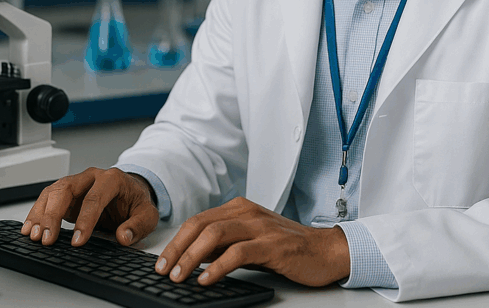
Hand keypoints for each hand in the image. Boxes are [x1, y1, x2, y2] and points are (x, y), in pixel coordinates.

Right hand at [21, 167, 159, 247]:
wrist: (131, 192)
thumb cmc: (136, 202)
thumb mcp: (148, 214)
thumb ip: (138, 225)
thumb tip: (124, 237)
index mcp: (112, 179)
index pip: (95, 197)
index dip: (85, 219)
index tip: (78, 241)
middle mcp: (91, 177)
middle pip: (66, 189)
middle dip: (53, 215)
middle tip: (47, 238)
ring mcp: (76, 183)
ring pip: (52, 192)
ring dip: (40, 214)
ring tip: (33, 235)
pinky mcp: (66, 194)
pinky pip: (47, 199)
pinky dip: (37, 213)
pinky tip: (30, 228)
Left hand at [154, 197, 349, 286]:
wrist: (326, 250)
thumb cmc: (288, 247)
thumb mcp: (251, 241)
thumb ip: (225, 244)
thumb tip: (193, 257)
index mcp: (239, 208)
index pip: (198, 221)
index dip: (176, 241)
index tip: (162, 262)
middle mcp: (247, 213)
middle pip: (201, 225)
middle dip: (177, 249)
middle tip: (162, 271)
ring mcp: (260, 227)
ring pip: (215, 236)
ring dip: (191, 257)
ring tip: (179, 277)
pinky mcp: (272, 245)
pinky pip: (238, 253)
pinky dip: (218, 267)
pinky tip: (206, 279)